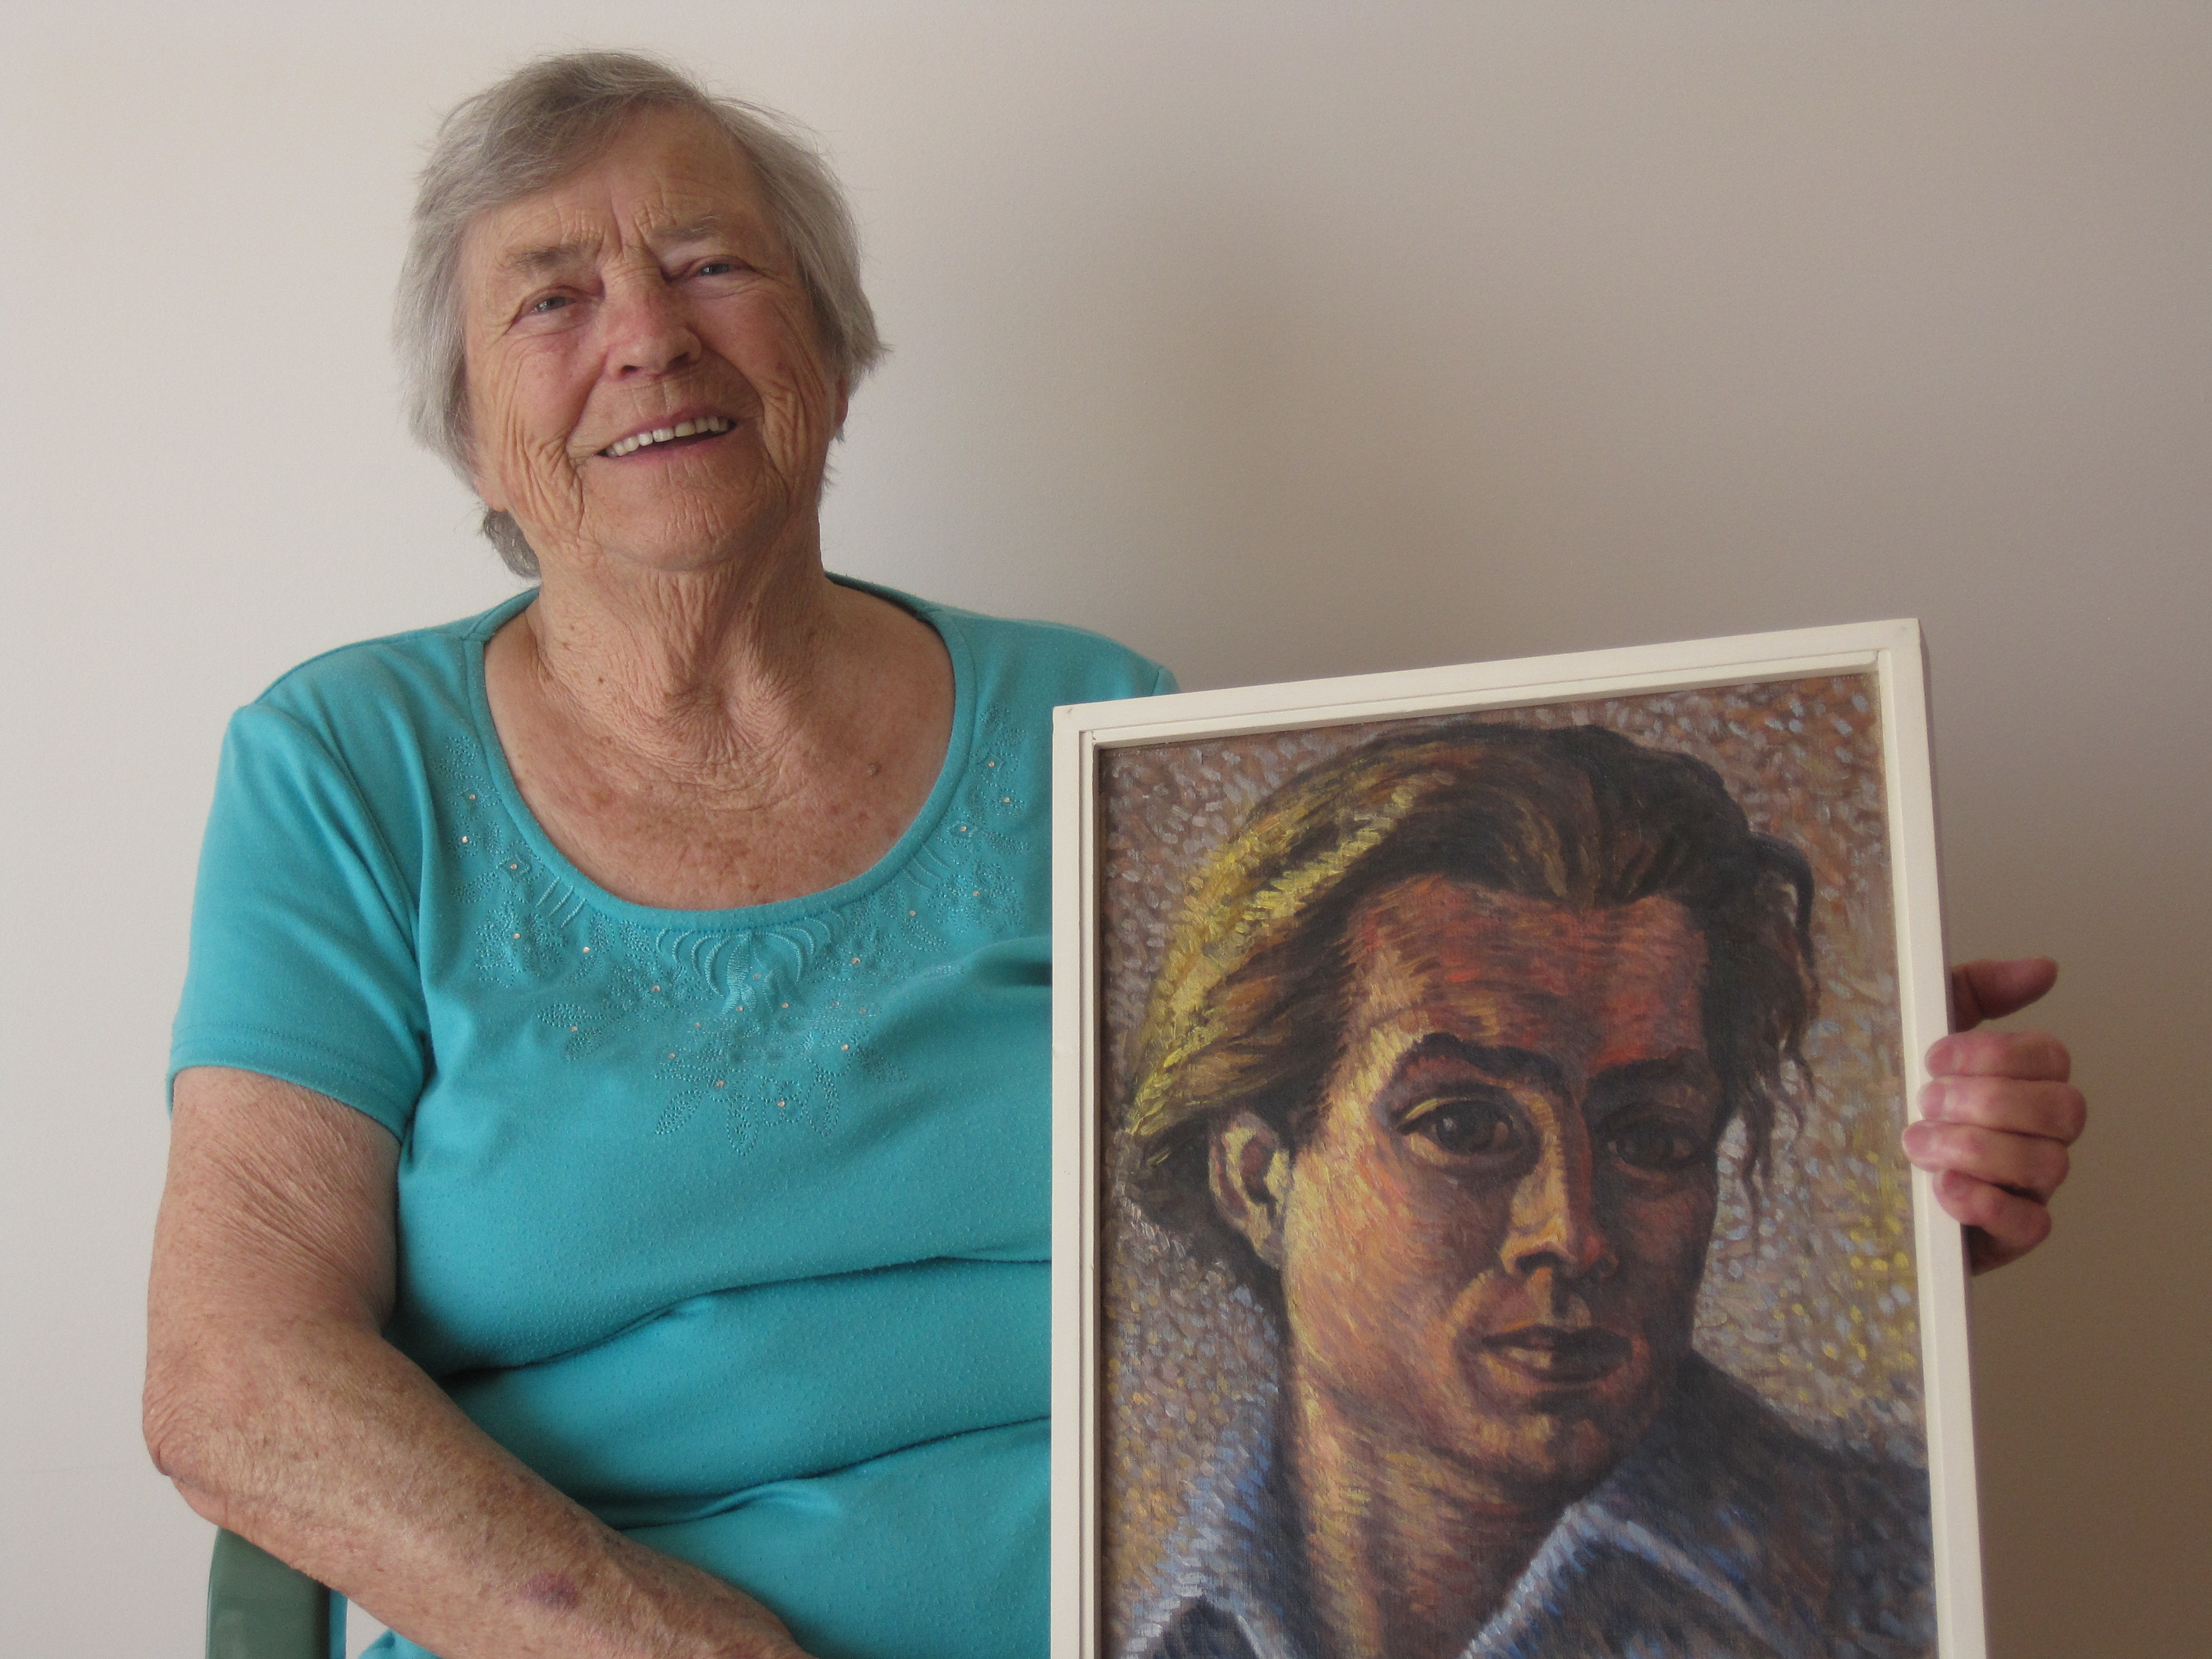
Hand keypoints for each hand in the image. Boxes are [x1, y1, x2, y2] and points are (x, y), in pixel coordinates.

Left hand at [1902, 958, 2084, 1273]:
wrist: (1854, 1174)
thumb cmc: (1901, 1096)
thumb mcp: (1925, 1030)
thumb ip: (1978, 990)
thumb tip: (2043, 968)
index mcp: (2025, 1083)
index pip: (2051, 1058)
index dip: (1995, 1054)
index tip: (1932, 1057)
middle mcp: (2040, 1134)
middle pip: (2062, 1110)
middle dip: (1988, 1101)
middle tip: (1925, 1101)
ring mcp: (2030, 1187)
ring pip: (2047, 1163)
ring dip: (1976, 1149)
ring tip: (1918, 1144)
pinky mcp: (2008, 1235)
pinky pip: (2031, 1227)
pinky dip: (1988, 1205)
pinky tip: (1945, 1189)